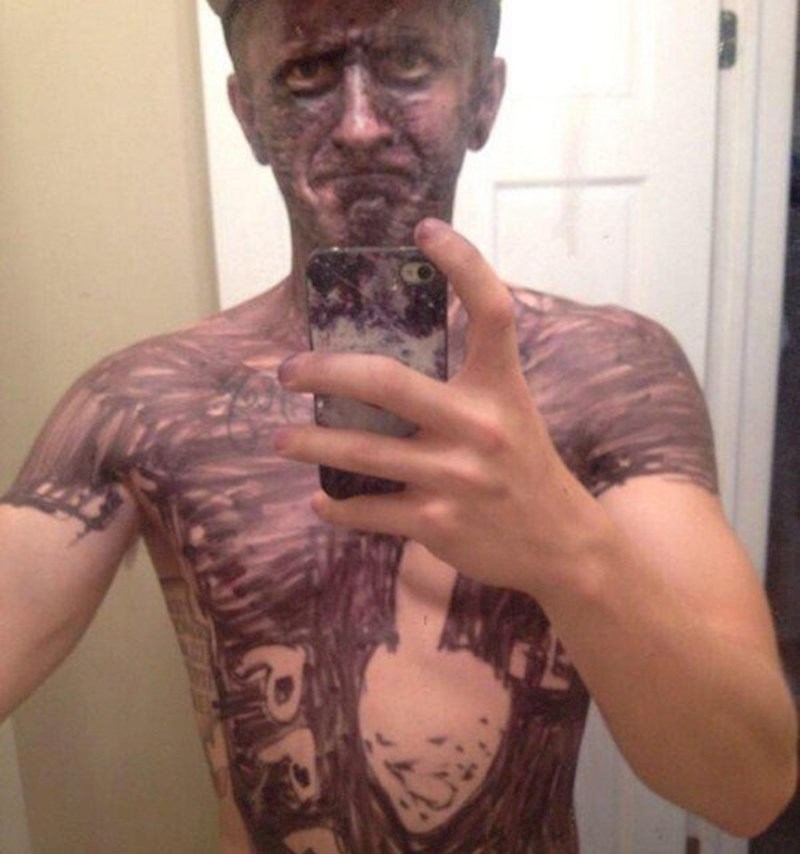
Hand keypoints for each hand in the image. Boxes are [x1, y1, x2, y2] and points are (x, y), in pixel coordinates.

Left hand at [276, 219, 596, 593]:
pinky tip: (321, 500)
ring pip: (362, 451)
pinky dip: (337, 506)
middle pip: (387, 381)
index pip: (492, 309)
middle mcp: (479, 426)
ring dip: (310, 442)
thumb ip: (465, 384)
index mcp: (501, 387)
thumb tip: (388, 365)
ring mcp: (456, 477)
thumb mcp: (510, 412)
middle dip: (325, 371)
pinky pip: (369, 510)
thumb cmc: (524, 468)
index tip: (425, 229)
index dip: (462, 261)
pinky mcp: (436, 522)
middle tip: (289, 371)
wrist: (559, 543)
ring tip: (280, 439)